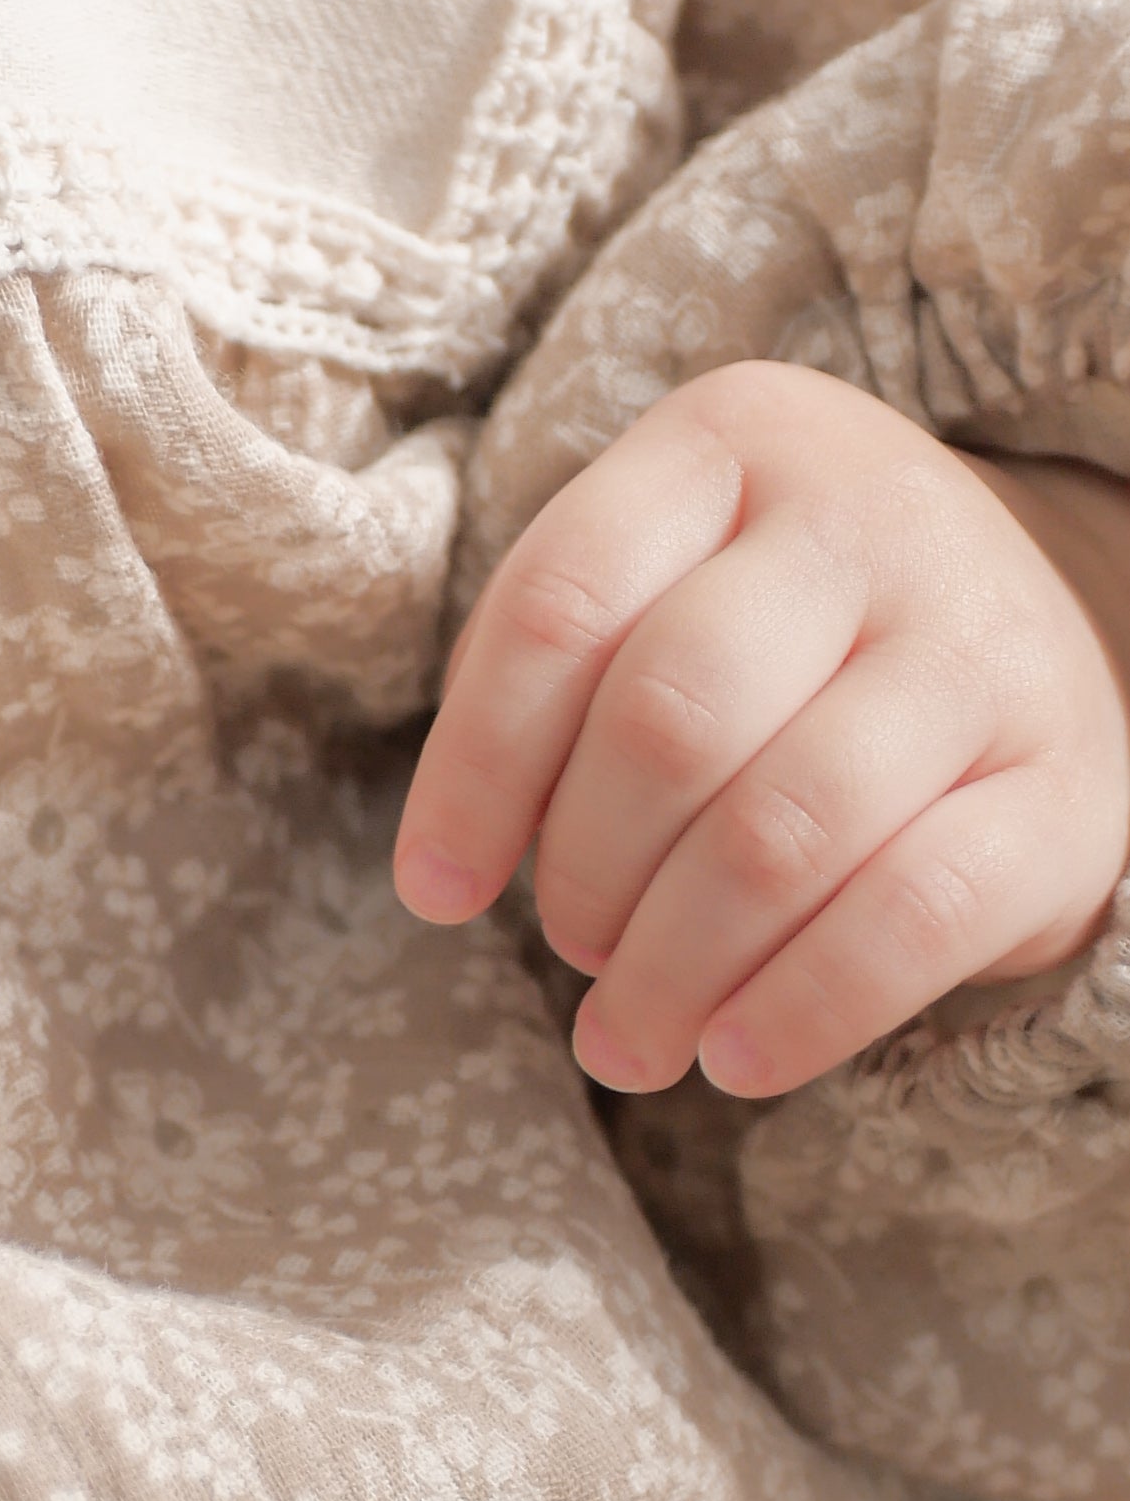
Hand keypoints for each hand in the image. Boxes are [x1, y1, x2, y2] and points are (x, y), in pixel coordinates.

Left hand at [394, 361, 1129, 1099]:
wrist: (1029, 637)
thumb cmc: (776, 640)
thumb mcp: (654, 596)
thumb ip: (544, 689)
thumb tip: (451, 876)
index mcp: (737, 443)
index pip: (562, 607)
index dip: (473, 773)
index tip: (435, 893)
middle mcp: (874, 521)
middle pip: (669, 720)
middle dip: (587, 871)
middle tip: (573, 944)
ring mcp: (986, 650)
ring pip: (782, 832)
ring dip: (672, 968)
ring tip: (629, 1034)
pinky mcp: (1068, 790)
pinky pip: (914, 917)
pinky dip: (802, 1008)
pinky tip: (737, 1057)